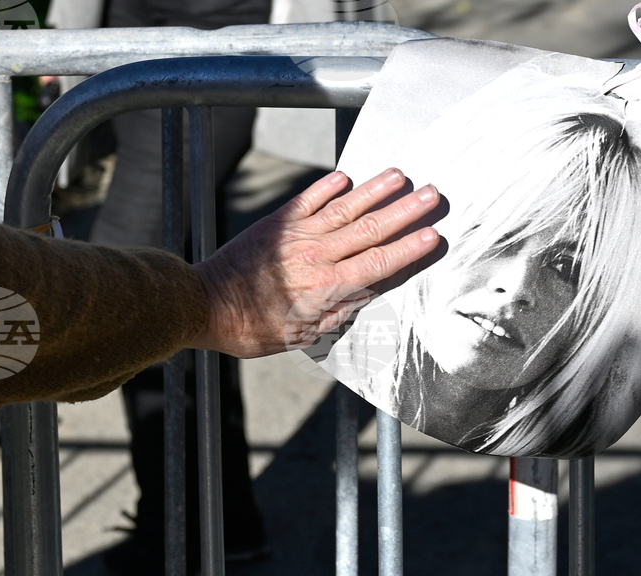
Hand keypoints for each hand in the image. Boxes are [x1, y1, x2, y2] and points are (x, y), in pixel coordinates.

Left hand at [191, 168, 440, 357]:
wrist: (207, 304)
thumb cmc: (253, 328)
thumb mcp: (302, 335)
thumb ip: (337, 311)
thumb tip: (367, 290)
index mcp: (326, 287)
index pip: (379, 263)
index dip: (409, 248)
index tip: (433, 235)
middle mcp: (317, 256)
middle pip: (371, 229)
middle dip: (405, 211)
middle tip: (432, 195)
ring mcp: (298, 235)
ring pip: (345, 208)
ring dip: (375, 190)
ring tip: (400, 175)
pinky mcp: (278, 222)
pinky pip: (309, 199)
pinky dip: (328, 186)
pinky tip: (346, 176)